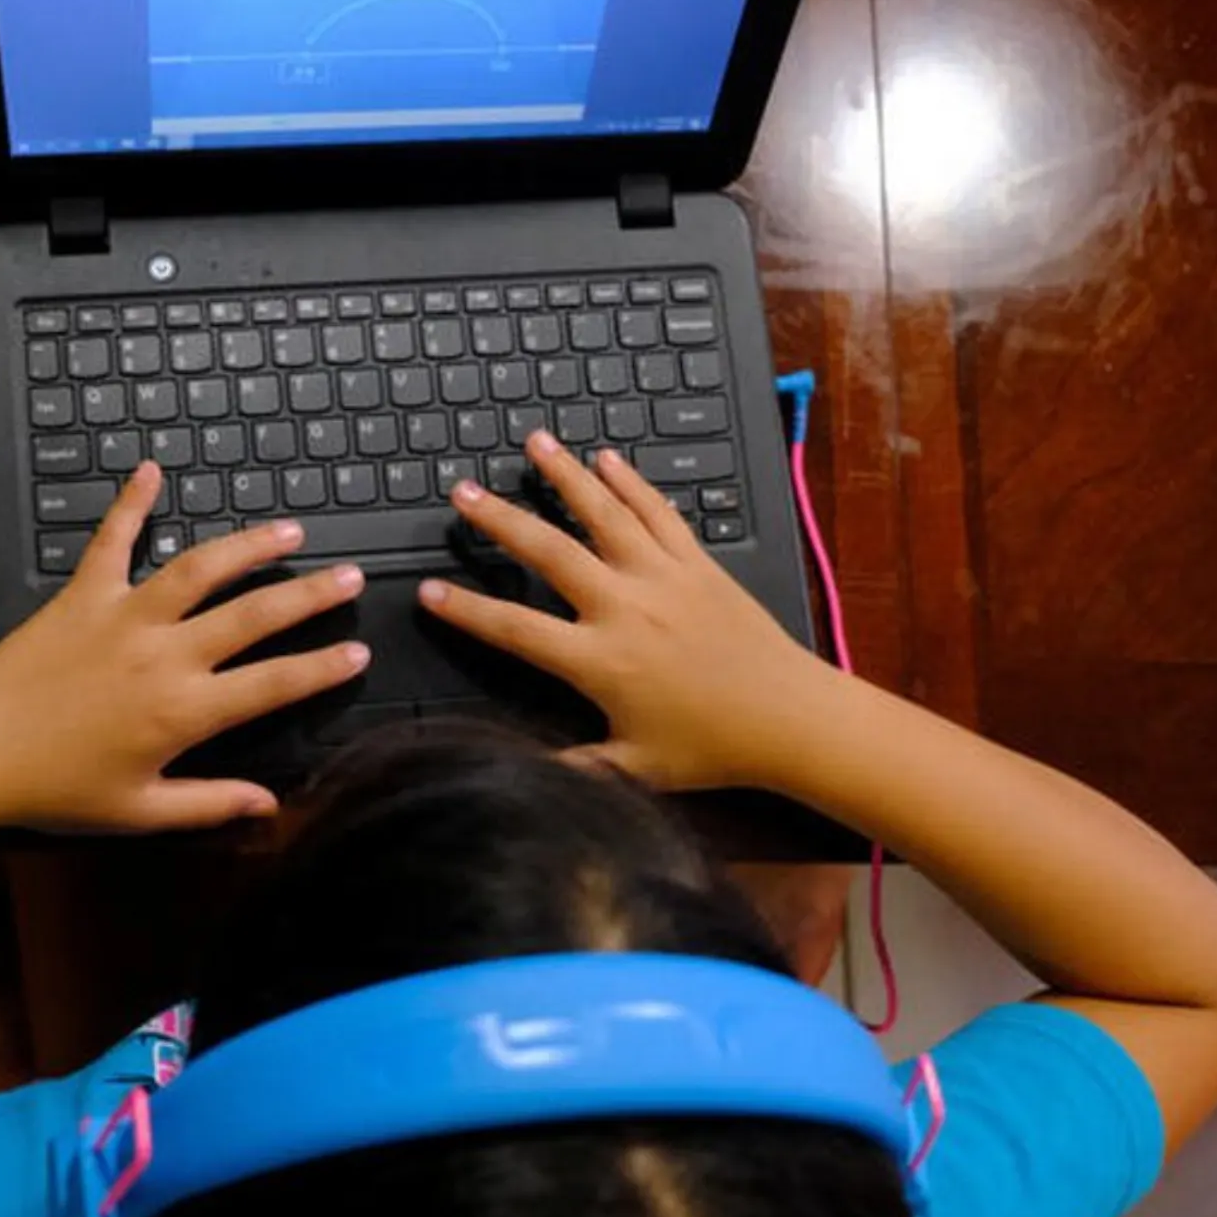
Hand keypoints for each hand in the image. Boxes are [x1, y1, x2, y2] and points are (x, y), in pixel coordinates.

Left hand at [0, 463, 368, 831]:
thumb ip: (210, 803)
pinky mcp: (83, 595)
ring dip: (248, 546)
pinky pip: (112, 540)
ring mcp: (124, 617)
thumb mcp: (139, 811)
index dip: (323, 668)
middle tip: (350, 576)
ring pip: (199, 569)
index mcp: (184, 711)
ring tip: (287, 531)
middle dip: (310, 595)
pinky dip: (132, 502)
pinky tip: (152, 470)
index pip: (274, 684)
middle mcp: (165, 654)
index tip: (359, 652)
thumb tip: (271, 805)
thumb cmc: (56, 790)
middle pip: (253, 615)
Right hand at [417, 431, 829, 790]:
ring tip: (533, 443)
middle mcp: (624, 608)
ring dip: (565, 475)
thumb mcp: (634, 767)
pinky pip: (658, 513)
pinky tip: (608, 459)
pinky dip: (631, 483)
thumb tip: (520, 773)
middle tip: (463, 491)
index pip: (514, 630)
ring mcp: (662, 579)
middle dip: (500, 519)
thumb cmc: (712, 748)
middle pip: (549, 552)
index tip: (427, 590)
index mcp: (599, 661)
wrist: (788, 718)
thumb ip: (572, 767)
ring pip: (604, 515)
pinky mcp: (698, 565)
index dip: (465, 610)